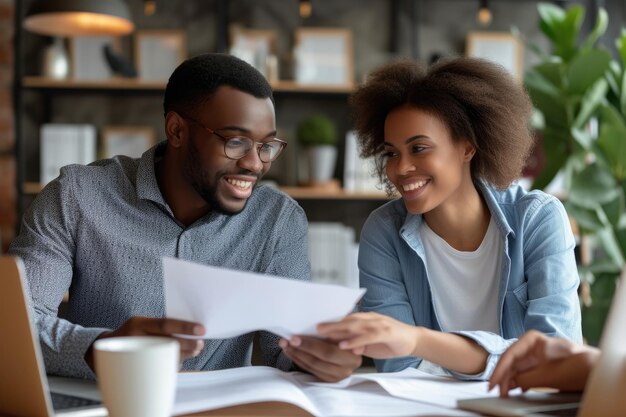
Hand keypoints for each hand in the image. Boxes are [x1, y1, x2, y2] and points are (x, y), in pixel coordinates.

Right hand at [85, 316, 205, 368]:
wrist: (102, 348)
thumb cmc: (131, 333)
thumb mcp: (142, 323)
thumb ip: (161, 326)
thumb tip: (190, 330)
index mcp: (139, 323)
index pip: (165, 324)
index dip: (184, 327)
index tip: (201, 330)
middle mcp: (136, 337)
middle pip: (167, 342)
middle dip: (187, 345)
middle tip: (199, 344)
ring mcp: (135, 353)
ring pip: (166, 356)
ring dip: (184, 355)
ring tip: (194, 351)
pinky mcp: (136, 367)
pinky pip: (159, 367)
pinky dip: (172, 363)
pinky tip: (180, 359)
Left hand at [279, 336, 361, 381]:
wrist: (351, 344)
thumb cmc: (345, 334)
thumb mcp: (342, 331)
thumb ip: (332, 332)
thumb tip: (312, 328)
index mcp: (352, 357)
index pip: (328, 352)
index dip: (310, 345)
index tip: (295, 337)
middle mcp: (346, 369)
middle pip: (318, 361)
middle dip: (300, 350)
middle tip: (287, 341)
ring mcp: (337, 377)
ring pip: (312, 367)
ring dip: (296, 355)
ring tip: (286, 345)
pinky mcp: (328, 379)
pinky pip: (310, 371)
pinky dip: (299, 361)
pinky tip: (292, 352)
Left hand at [317, 312, 419, 358]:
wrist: (414, 340)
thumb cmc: (390, 340)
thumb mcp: (369, 341)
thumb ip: (356, 342)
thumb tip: (340, 346)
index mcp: (365, 318)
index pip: (344, 318)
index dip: (329, 321)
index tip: (314, 325)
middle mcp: (370, 318)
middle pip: (346, 319)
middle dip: (329, 323)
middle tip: (313, 326)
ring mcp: (378, 324)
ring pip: (354, 325)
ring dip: (337, 329)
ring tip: (323, 333)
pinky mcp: (386, 332)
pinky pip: (368, 336)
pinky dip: (355, 340)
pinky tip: (344, 345)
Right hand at [489, 330, 598, 396]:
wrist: (596, 369)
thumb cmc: (578, 365)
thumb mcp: (548, 375)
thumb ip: (526, 378)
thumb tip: (510, 383)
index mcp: (532, 340)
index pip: (509, 355)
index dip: (498, 371)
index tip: (492, 383)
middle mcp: (532, 345)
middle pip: (511, 362)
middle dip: (503, 377)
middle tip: (497, 391)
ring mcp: (537, 355)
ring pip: (516, 368)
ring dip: (510, 380)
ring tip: (505, 392)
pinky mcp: (541, 364)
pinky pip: (525, 372)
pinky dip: (519, 381)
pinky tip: (516, 389)